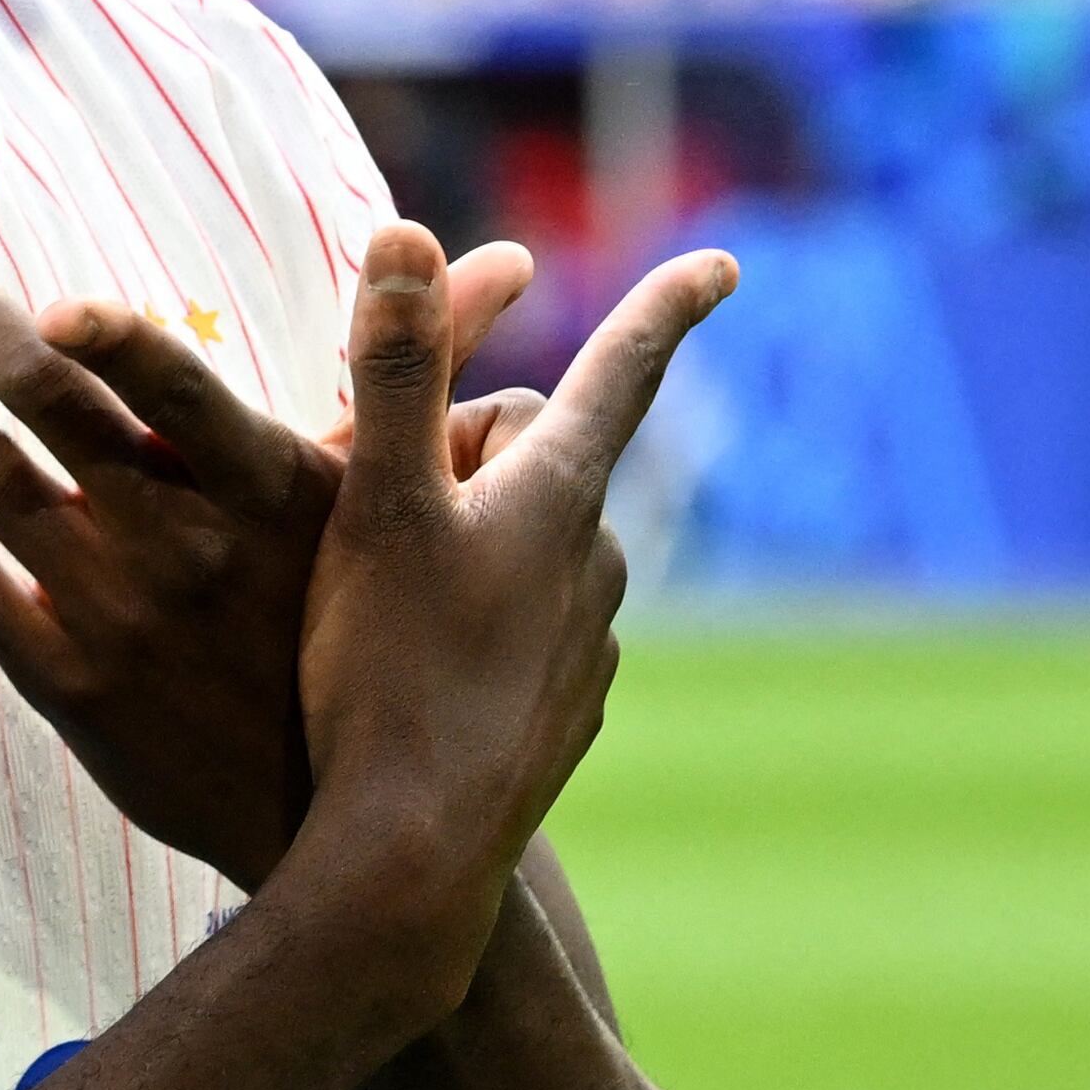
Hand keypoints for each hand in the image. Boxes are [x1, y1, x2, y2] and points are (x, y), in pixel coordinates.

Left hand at [0, 251, 528, 884]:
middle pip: (48, 401)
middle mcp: (184, 546)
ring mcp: (115, 617)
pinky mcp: (65, 684)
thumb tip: (509, 254)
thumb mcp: (406, 498)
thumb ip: (429, 361)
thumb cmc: (378, 628)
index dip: (98, 325)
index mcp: (266, 487)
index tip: (49, 296)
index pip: (168, 380)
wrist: (349, 817)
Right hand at [294, 223, 734, 976]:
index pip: (623, 367)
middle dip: (456, 454)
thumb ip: (391, 366)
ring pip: (523, 543)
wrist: (411, 861)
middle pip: (530, 452)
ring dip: (460, 544)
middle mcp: (599, 561)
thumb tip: (405, 228)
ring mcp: (591, 642)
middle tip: (365, 518)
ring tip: (378, 610)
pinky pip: (521, 627)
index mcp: (560, 494)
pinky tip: (414, 678)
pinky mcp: (567, 711)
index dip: (666, 304)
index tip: (724, 263)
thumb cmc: (384, 674)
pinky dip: (472, 624)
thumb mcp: (371, 506)